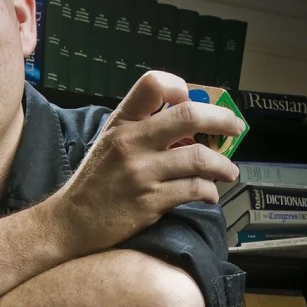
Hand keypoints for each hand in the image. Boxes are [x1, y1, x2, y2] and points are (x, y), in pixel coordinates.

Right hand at [46, 71, 242, 258]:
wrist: (70, 222)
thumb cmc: (94, 183)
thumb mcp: (108, 143)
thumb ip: (140, 128)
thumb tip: (185, 121)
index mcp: (121, 123)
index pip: (154, 84)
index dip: (180, 88)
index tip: (192, 101)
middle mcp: (131, 142)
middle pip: (189, 116)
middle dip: (223, 120)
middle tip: (236, 128)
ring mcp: (141, 173)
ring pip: (199, 158)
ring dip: (223, 165)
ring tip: (229, 172)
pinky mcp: (150, 201)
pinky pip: (193, 189)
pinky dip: (209, 192)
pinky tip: (210, 195)